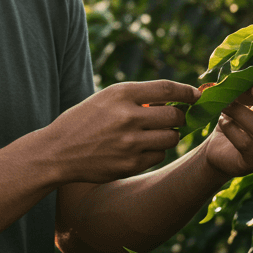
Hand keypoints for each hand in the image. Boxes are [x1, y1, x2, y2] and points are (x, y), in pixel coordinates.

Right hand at [43, 80, 199, 183]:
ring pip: (171, 138)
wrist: (57, 152)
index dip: (187, 92)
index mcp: (121, 93)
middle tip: (173, 119)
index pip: (167, 89)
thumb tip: (173, 102)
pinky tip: (139, 149)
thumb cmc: (83, 121)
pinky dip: (155, 152)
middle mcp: (128, 116)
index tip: (196, 95)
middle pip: (175, 116)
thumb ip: (137, 97)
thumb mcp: (106, 98)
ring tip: (152, 135)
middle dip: (179, 117)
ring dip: (168, 136)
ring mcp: (130, 142)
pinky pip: (159, 156)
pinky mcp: (130, 164)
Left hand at [202, 73, 252, 178]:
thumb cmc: (236, 119)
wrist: (220, 149)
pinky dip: (231, 129)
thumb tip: (248, 73)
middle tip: (252, 86)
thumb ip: (250, 87)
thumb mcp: (244, 99)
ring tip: (225, 103)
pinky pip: (245, 143)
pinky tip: (223, 121)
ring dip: (240, 112)